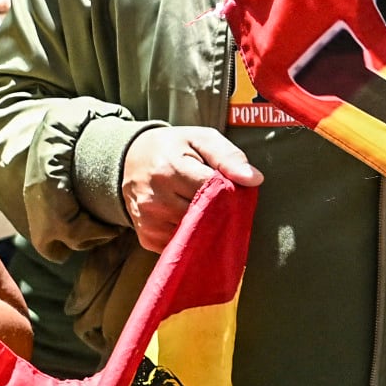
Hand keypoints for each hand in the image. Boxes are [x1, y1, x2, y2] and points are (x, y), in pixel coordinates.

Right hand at [120, 125, 256, 252]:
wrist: (130, 159)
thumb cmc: (173, 148)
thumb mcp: (200, 139)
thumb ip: (228, 156)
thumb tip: (254, 179)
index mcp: (170, 169)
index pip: (213, 192)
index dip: (228, 193)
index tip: (231, 189)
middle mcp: (155, 198)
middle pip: (205, 217)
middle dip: (219, 212)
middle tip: (221, 201)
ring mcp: (149, 221)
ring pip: (194, 235)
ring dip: (206, 227)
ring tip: (204, 209)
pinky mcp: (147, 237)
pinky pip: (181, 245)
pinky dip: (191, 237)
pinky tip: (189, 221)